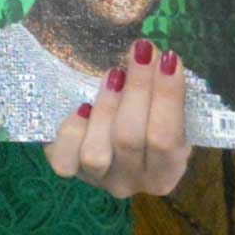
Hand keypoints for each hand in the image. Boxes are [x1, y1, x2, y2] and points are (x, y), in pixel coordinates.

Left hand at [44, 40, 191, 198]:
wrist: (112, 136)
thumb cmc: (146, 117)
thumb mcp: (163, 109)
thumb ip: (164, 91)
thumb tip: (156, 55)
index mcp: (166, 171)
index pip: (168, 140)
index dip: (168, 98)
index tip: (169, 58)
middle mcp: (133, 182)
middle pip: (130, 140)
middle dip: (137, 90)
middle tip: (140, 52)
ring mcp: (99, 180)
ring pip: (96, 152)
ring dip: (105, 108)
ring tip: (114, 75)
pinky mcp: (70, 170)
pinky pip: (65, 158)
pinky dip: (72, 132)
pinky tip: (81, 108)